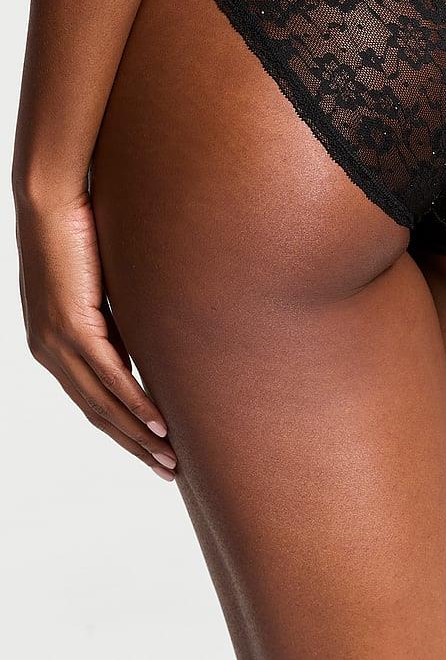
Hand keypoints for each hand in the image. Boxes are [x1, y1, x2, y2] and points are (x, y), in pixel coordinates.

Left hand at [16, 190, 176, 479]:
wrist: (49, 200)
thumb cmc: (76, 231)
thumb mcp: (98, 284)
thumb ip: (113, 315)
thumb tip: (144, 333)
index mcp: (52, 345)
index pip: (91, 400)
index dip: (122, 431)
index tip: (153, 449)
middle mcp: (49, 352)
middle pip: (97, 414)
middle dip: (133, 448)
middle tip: (167, 471)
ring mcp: (57, 343)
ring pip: (102, 405)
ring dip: (138, 437)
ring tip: (169, 459)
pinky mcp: (72, 326)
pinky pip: (109, 376)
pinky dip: (135, 404)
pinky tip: (158, 424)